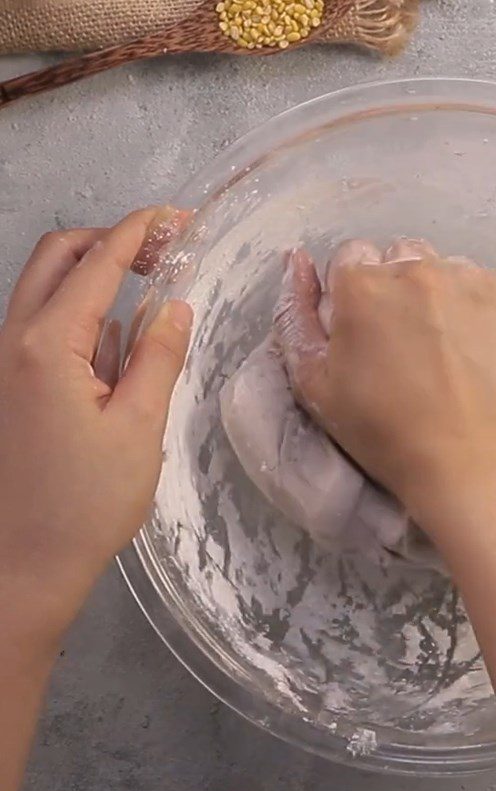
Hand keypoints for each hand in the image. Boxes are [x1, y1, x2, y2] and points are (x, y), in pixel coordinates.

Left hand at [0, 208, 192, 646]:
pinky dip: (81, 317)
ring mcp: (4, 363)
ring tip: (150, 296)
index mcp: (47, 344)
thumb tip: (176, 305)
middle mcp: (13, 340)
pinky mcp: (9, 386)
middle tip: (161, 252)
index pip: (97, 263)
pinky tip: (117, 349)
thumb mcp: (139, 426)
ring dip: (95, 276)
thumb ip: (158, 356)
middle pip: (56, 256)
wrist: (23, 567)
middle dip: (109, 240)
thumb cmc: (87, 502)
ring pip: (45, 289)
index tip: (177, 218)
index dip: (139, 231)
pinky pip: (42, 327)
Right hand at [274, 240, 495, 514]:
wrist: (472, 462)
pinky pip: (485, 284)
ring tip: (447, 347)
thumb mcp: (315, 385)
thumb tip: (297, 259)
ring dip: (438, 295)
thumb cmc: (385, 432)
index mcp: (361, 285)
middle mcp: (415, 266)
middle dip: (395, 289)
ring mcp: (469, 276)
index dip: (355, 296)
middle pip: (397, 257)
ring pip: (443, 267)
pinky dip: (478, 307)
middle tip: (407, 343)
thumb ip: (295, 316)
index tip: (368, 333)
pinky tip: (479, 349)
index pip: (349, 258)